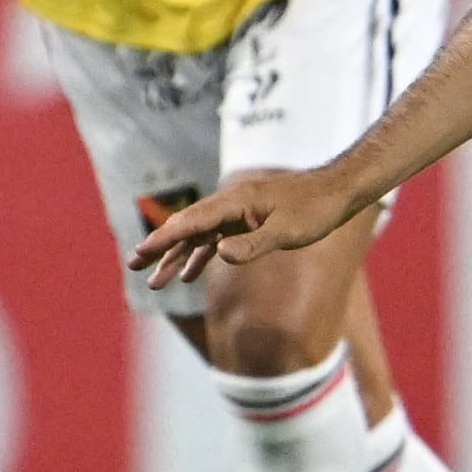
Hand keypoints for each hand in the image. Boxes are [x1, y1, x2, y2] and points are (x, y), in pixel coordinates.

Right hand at [129, 170, 357, 289]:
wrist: (339, 191)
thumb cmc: (316, 210)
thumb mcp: (287, 231)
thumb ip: (253, 244)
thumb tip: (219, 254)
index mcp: (234, 202)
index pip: (190, 223)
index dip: (162, 240)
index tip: (139, 254)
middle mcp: (230, 204)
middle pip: (186, 227)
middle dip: (159, 248)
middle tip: (133, 267)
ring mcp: (238, 211)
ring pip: (199, 235)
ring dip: (177, 257)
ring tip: (155, 280)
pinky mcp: (248, 219)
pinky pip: (216, 238)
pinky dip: (200, 255)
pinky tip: (189, 273)